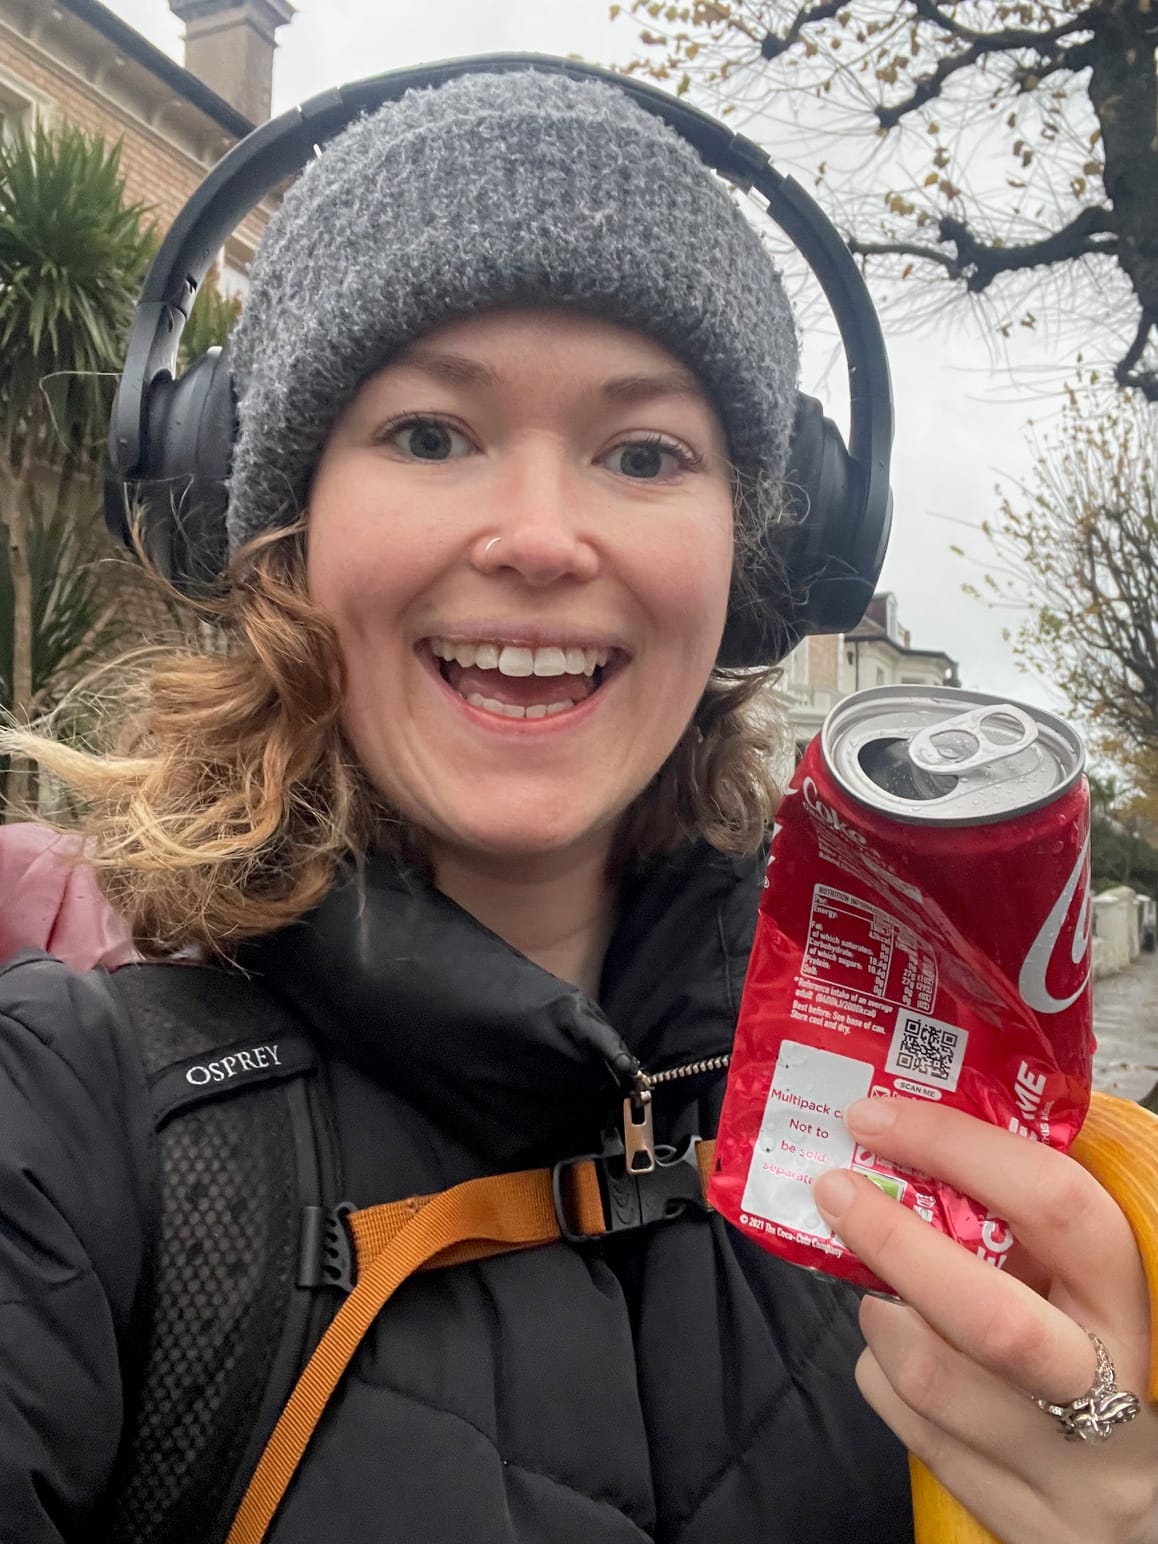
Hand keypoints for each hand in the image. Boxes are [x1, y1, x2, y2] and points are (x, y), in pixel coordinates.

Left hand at [812, 1097, 1157, 1543]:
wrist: (1146, 1508)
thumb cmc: (1100, 1356)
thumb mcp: (1091, 1287)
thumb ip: (1036, 1228)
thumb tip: (928, 1140)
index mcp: (1131, 1303)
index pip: (1057, 1206)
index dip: (959, 1149)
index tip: (880, 1118)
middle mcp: (1108, 1390)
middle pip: (992, 1316)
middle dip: (897, 1242)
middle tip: (836, 1191)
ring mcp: (1064, 1467)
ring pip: (935, 1381)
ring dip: (883, 1319)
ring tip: (880, 1293)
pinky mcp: (1018, 1518)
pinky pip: (917, 1434)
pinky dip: (885, 1377)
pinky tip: (900, 1355)